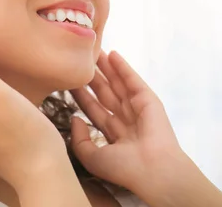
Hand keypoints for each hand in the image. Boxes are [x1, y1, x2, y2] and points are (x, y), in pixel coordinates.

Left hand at [70, 51, 221, 206]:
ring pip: (117, 84)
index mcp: (114, 135)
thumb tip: (75, 118)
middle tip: (81, 60)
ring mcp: (137, 108)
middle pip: (105, 93)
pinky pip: (132, 80)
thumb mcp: (92, 157)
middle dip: (93, 78)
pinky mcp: (148, 99)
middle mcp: (125, 119)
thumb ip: (79, 139)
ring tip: (94, 51)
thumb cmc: (124, 168)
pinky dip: (123, 67)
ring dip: (106, 68)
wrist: (153, 169)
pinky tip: (113, 54)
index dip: (82, 95)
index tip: (69, 81)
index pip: (94, 110)